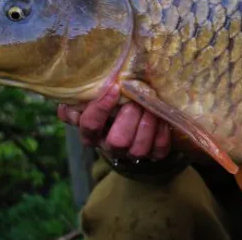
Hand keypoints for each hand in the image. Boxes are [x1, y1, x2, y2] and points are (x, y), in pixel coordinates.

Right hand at [57, 85, 171, 160]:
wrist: (130, 111)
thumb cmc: (107, 101)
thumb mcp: (90, 96)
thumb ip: (80, 95)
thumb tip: (80, 97)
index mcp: (91, 132)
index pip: (90, 125)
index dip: (101, 108)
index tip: (115, 88)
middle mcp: (109, 146)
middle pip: (117, 141)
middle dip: (129, 117)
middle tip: (135, 100)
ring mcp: (131, 152)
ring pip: (138, 149)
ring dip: (147, 124)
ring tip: (150, 106)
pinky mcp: (151, 154)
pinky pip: (158, 150)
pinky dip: (162, 133)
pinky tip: (161, 117)